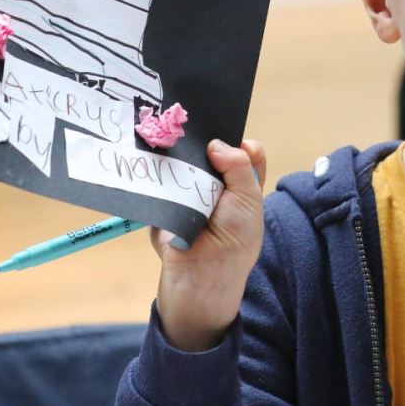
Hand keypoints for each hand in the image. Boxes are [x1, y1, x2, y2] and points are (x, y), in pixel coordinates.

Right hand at [154, 139, 266, 351]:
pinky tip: (156, 158)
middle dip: (202, 141)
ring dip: (178, 153)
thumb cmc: (234, 241)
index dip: (237, 142)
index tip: (227, 141)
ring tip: (170, 139)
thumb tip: (216, 144)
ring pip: (183, 161)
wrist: (199, 277)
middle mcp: (216, 183)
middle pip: (208, 151)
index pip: (244, 152)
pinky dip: (159, 170)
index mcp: (242, 183)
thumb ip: (239, 168)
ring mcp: (188, 190)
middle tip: (191, 128)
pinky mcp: (165, 198)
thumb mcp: (248, 202)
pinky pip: (160, 178)